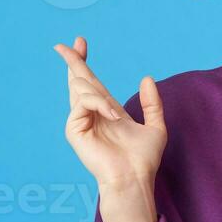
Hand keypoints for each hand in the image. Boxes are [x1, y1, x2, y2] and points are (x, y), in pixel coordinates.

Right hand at [54, 34, 166, 203]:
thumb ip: (152, 103)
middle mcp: (91, 113)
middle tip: (65, 44)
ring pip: (81, 88)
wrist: (134, 178)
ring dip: (100, 95)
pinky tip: (114, 116)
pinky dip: (100, 105)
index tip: (81, 42)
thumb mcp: (156, 126)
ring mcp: (80, 121)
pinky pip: (83, 103)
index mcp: (107, 110)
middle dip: (73, 60)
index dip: (84, 61)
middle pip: (77, 80)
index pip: (91, 81)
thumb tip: (146, 78)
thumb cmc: (143, 160)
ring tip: (118, 116)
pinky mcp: (74, 130)